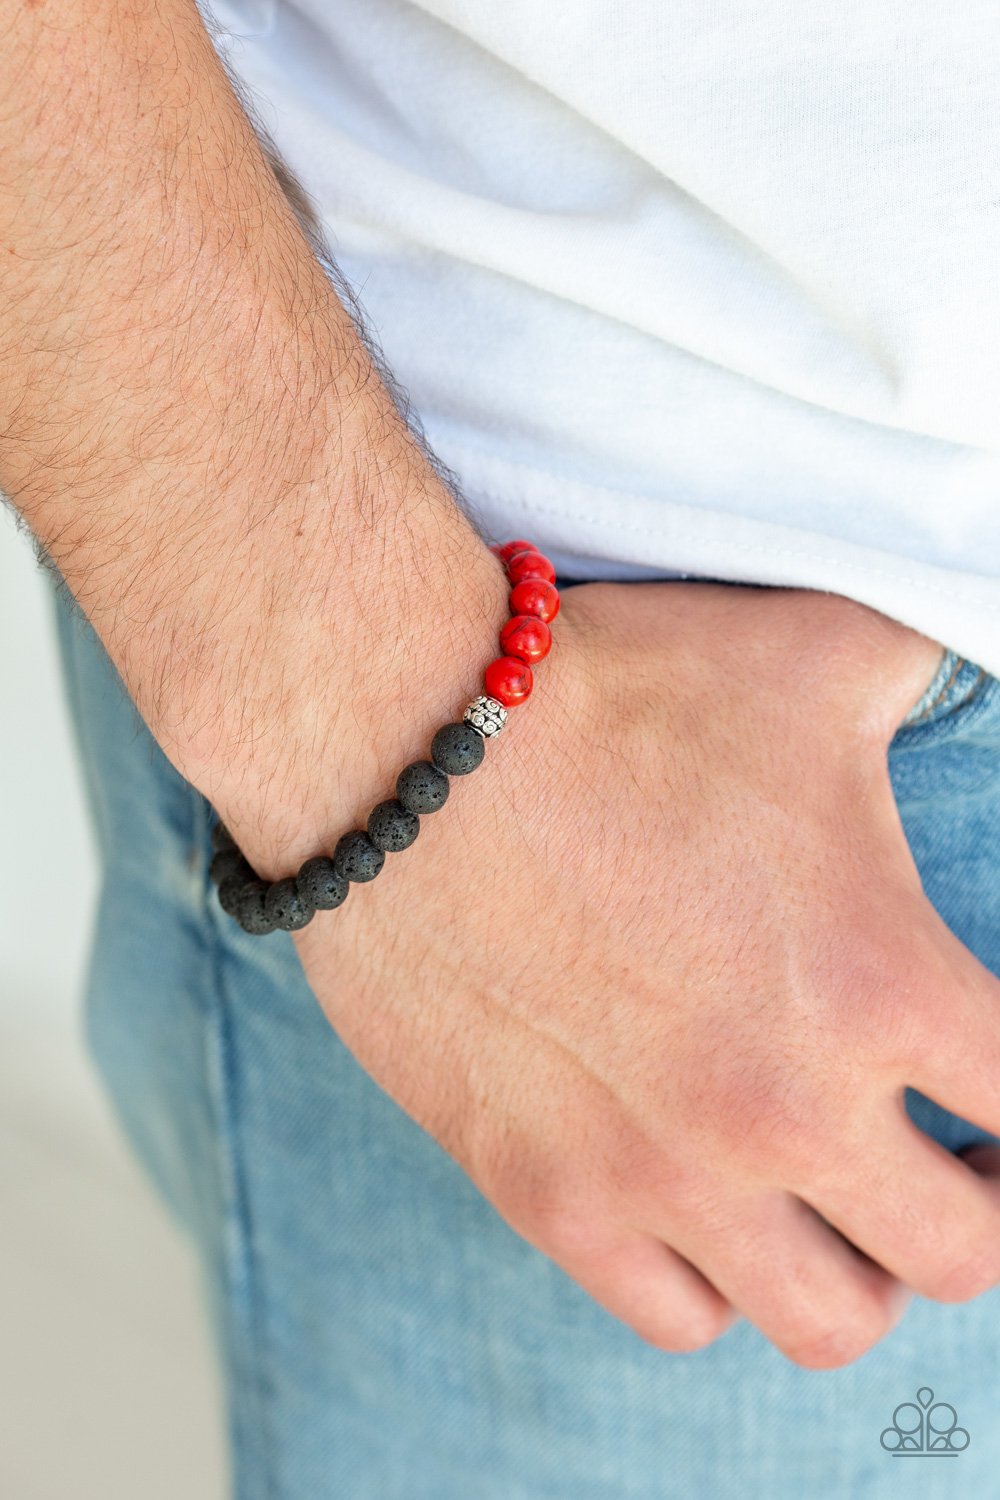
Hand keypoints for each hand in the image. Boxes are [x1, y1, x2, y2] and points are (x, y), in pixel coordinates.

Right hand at [248, 579, 999, 1369]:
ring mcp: (662, 1172)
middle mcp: (785, 1109)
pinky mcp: (548, 1194)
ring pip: (828, 1322)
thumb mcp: (816, 653)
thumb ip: (925, 675)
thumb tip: (968, 643)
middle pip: (956, 1255)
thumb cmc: (615, 695)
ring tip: (832, 1198)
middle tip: (945, 1153)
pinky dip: (715, 1279)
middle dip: (974, 1205)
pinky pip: (676, 1314)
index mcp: (880, 985)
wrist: (407, 742)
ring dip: (855, 1267)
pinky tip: (706, 1205)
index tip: (998, 1090)